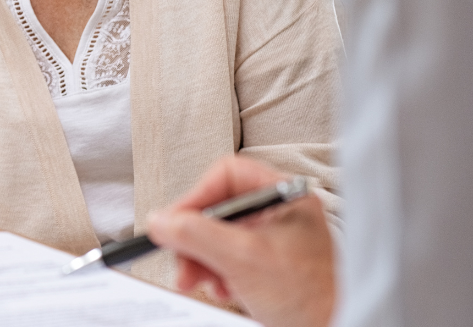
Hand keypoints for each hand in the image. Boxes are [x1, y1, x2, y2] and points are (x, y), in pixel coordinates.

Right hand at [145, 155, 334, 326]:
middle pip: (218, 208)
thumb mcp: (241, 259)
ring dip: (201, 259)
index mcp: (283, 195)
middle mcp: (280, 212)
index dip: (196, 198)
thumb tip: (160, 220)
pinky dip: (217, 273)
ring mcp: (275, 239)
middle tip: (181, 260)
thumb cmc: (311, 297)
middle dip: (194, 238)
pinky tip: (221, 288)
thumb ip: (195, 234)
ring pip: (220, 236)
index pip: (226, 176)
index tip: (174, 223)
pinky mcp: (270, 265)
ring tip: (196, 280)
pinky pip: (231, 258)